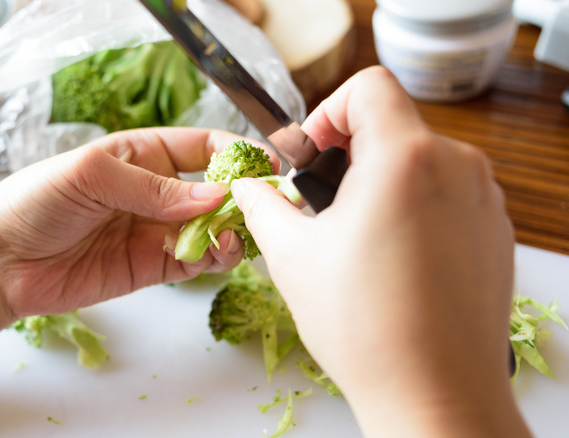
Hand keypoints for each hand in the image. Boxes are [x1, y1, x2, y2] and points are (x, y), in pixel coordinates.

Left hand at [0, 128, 251, 316]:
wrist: (0, 262)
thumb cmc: (34, 202)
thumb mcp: (90, 175)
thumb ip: (152, 186)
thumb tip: (212, 194)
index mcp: (143, 154)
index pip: (203, 146)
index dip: (236, 153)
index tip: (263, 166)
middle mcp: (156, 191)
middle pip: (215, 190)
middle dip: (241, 198)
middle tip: (260, 210)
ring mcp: (156, 230)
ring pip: (211, 229)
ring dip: (231, 232)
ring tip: (234, 237)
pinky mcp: (151, 267)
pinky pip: (194, 261)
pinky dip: (211, 259)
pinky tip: (213, 255)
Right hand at [232, 67, 527, 435]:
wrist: (435, 393)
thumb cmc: (366, 327)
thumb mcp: (291, 254)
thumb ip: (261, 202)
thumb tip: (246, 183)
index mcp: (406, 159)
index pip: (368, 86)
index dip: (328, 111)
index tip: (312, 155)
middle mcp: (457, 167)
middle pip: (394, 124)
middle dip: (349, 154)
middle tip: (322, 204)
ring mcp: (482, 199)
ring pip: (421, 159)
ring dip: (381, 182)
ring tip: (355, 239)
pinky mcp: (494, 230)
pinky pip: (447, 193)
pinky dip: (414, 207)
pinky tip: (393, 259)